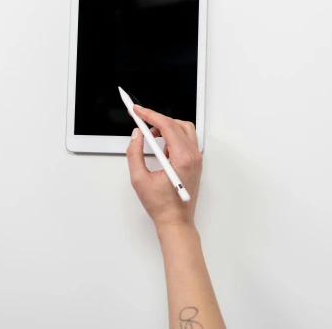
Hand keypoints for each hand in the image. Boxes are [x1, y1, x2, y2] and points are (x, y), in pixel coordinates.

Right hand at [126, 105, 202, 229]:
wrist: (176, 222)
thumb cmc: (161, 205)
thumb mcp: (139, 179)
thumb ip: (135, 153)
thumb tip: (136, 135)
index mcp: (182, 159)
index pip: (168, 126)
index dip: (150, 115)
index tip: (137, 110)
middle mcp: (193, 156)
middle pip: (178, 124)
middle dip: (158, 120)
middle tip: (142, 121)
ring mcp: (196, 160)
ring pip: (184, 130)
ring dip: (167, 128)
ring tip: (151, 137)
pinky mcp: (195, 163)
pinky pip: (186, 141)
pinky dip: (173, 138)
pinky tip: (161, 149)